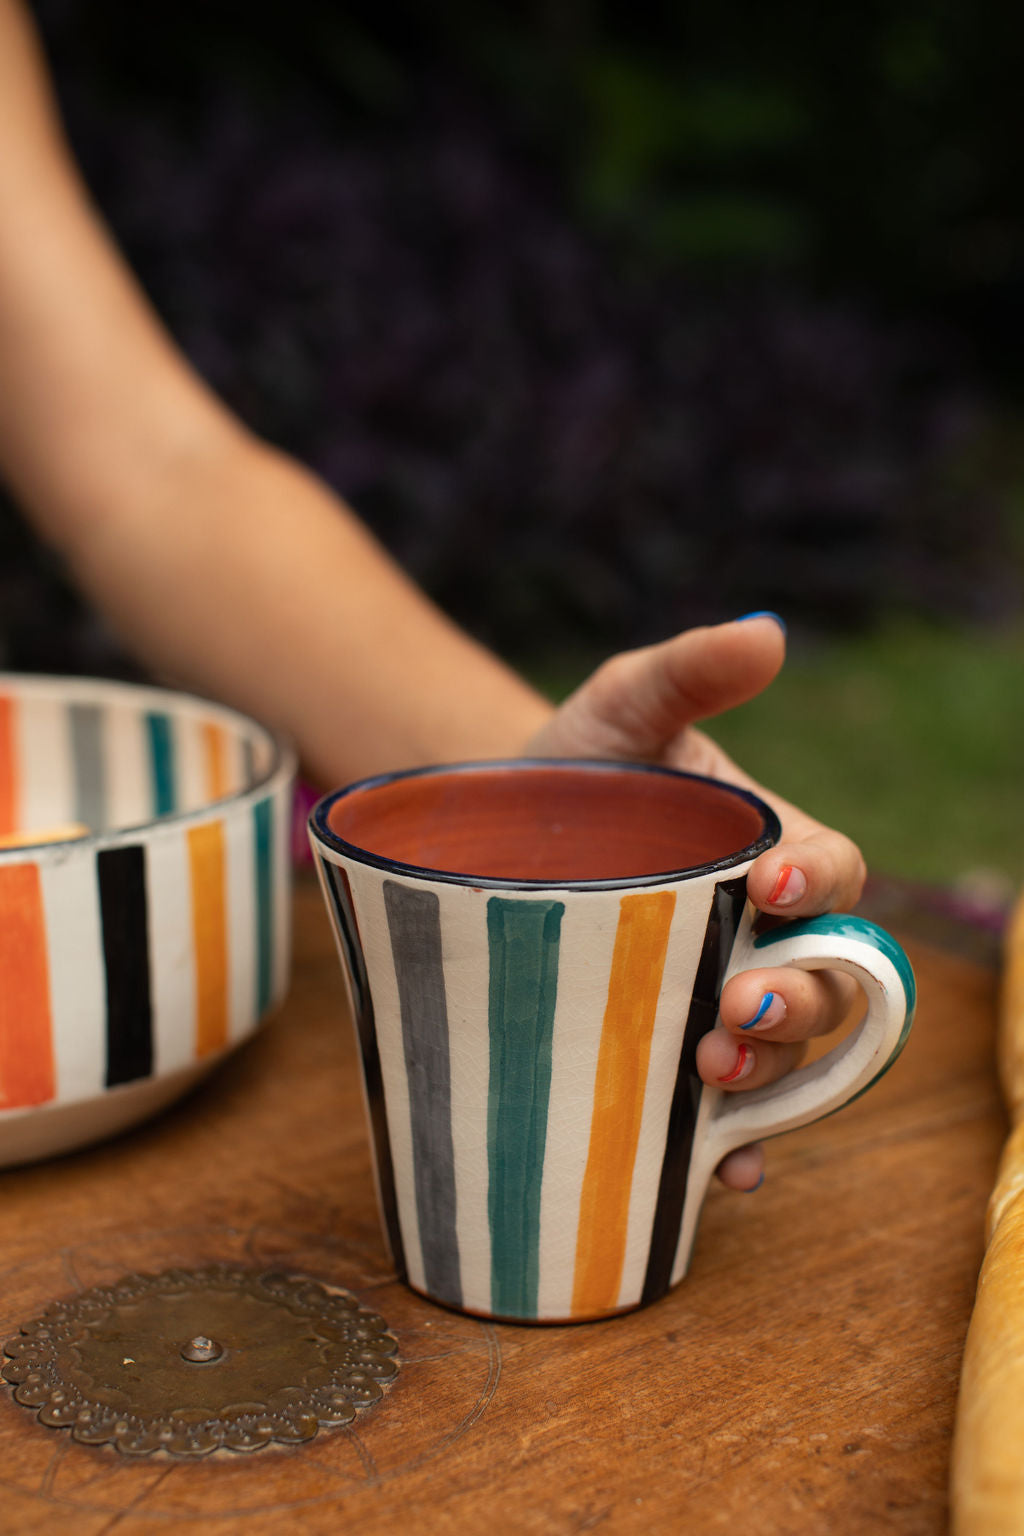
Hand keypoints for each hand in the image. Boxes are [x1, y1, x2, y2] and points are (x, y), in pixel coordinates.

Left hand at [525, 615, 865, 1191]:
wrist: (483, 836)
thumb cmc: (572, 764)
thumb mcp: (621, 707)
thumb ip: (686, 671)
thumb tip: (767, 632)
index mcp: (769, 850)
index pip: (835, 874)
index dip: (824, 884)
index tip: (773, 881)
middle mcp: (757, 936)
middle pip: (830, 980)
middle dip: (800, 1000)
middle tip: (738, 1004)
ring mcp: (712, 1002)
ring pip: (789, 1057)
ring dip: (769, 1074)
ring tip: (713, 1073)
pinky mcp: (661, 1058)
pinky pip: (722, 1117)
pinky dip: (735, 1148)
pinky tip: (719, 1170)